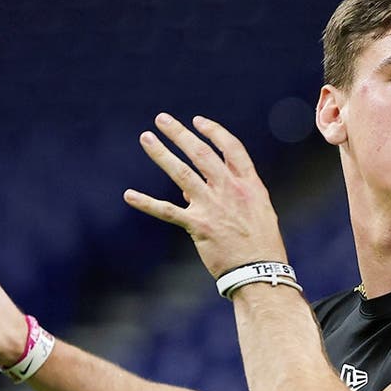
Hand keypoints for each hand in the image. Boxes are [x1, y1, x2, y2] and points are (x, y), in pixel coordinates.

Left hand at [124, 113, 288, 277]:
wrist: (259, 270)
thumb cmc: (262, 244)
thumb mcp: (258, 212)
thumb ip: (229, 196)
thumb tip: (190, 190)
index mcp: (249, 185)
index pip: (231, 148)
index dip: (214, 131)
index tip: (197, 121)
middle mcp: (230, 190)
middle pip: (201, 153)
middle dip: (180, 134)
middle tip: (162, 119)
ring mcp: (212, 206)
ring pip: (182, 173)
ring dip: (162, 154)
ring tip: (146, 138)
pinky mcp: (198, 226)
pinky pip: (167, 211)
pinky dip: (146, 203)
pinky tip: (129, 195)